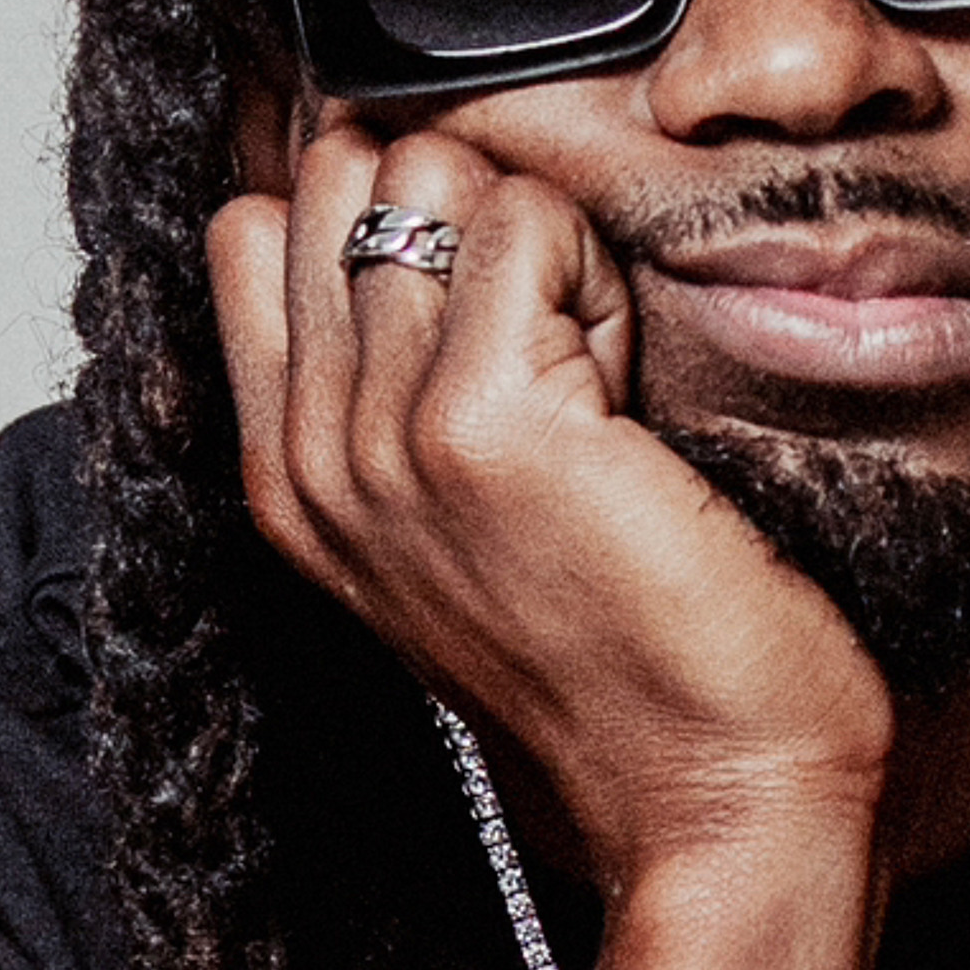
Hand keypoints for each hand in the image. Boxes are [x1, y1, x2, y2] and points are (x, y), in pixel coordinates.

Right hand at [208, 120, 894, 884]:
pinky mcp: (483, 425)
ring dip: (540, 239)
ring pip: (431, 174)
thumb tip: (429, 230)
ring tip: (597, 365)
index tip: (486, 316)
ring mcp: (382, 440)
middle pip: (337, 173)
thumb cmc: (633, 661)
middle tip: (553, 332)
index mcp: (289, 479)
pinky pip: (525, 220)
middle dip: (465, 209)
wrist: (713, 796)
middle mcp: (312, 457)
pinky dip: (597, 270)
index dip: (390, 218)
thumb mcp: (466, 528)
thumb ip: (401, 397)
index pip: (256, 228)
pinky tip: (631, 387)